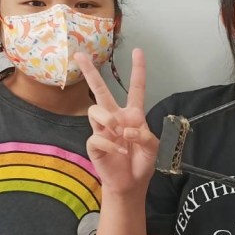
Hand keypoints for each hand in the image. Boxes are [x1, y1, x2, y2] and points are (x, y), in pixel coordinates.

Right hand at [75, 49, 158, 195]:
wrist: (132, 184)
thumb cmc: (143, 162)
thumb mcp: (154, 148)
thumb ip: (145, 136)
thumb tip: (126, 129)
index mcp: (133, 115)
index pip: (136, 88)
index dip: (138, 70)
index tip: (138, 51)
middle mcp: (115, 118)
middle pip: (100, 91)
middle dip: (90, 72)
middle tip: (79, 55)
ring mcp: (102, 130)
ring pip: (95, 110)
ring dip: (108, 120)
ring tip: (119, 133)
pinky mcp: (94, 144)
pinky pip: (97, 136)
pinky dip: (111, 144)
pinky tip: (120, 152)